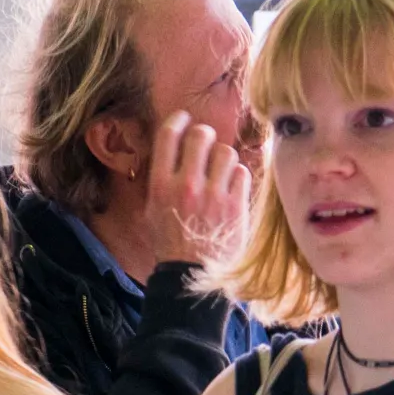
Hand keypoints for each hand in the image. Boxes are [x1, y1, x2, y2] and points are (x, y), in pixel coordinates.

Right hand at [144, 111, 252, 266]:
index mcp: (161, 185)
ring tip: (220, 168)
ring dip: (223, 157)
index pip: (169, 135)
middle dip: (204, 135)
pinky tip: (231, 185)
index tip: (183, 120)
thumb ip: (160, 180)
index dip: (178, 120)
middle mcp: (187, 185)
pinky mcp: (236, 206)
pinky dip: (237, 175)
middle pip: (201, 136)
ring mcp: (214, 195)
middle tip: (205, 143)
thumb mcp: (151, 211)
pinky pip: (242, 172)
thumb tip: (170, 153)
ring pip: (226, 152)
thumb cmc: (169, 243)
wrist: (190, 275)